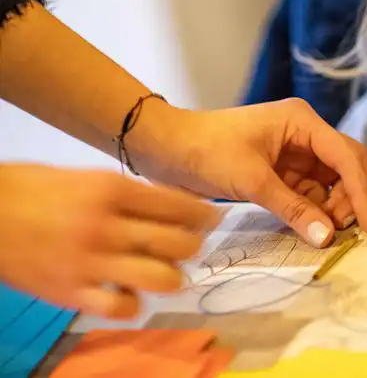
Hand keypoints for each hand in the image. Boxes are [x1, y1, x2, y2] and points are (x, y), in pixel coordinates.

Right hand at [0, 163, 220, 318]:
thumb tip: (171, 204)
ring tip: (168, 273)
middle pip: (179, 243)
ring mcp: (89, 262)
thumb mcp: (87, 177)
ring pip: (160, 278)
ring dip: (172, 277)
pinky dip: (133, 304)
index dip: (204, 214)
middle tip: (191, 246)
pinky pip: (121, 308)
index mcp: (111, 189)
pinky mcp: (70, 292)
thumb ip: (127, 193)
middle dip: (194, 245)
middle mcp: (106, 225)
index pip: (178, 205)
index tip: (213, 218)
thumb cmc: (34, 189)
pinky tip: (130, 295)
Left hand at [132, 98, 366, 246]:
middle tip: (346, 230)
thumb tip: (327, 237)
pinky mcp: (281, 170)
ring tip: (324, 232)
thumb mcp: (251, 181)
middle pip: (347, 165)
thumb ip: (293, 208)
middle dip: (351, 198)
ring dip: (333, 207)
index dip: (361, 192)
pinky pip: (310, 191)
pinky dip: (314, 209)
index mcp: (302, 121)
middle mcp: (305, 133)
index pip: (346, 156)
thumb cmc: (204, 151)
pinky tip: (309, 226)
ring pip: (331, 181)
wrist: (162, 148)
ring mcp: (294, 151)